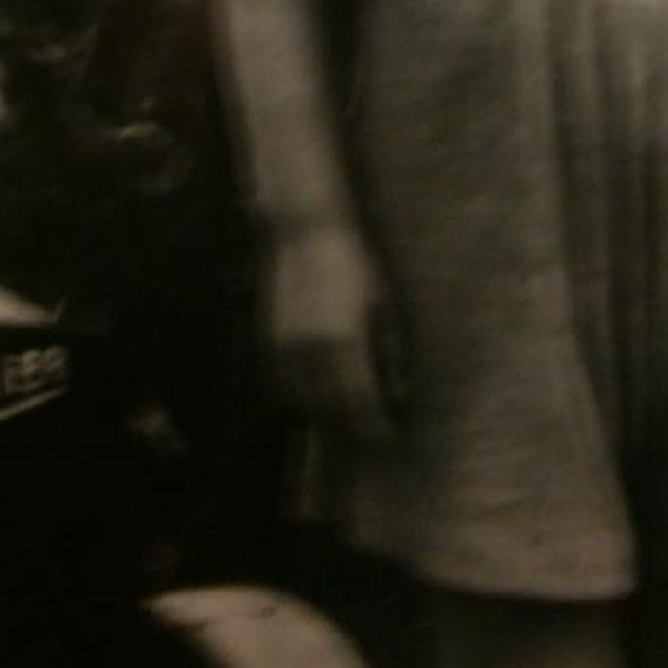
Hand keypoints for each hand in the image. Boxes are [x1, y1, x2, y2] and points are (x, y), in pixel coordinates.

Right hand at [263, 222, 403, 442]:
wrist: (305, 231)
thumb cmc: (354, 263)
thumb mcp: (383, 304)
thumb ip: (390, 353)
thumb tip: (398, 395)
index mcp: (346, 342)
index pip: (361, 403)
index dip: (375, 427)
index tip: (389, 436)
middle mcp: (313, 351)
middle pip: (332, 409)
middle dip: (352, 426)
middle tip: (371, 431)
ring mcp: (287, 348)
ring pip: (305, 402)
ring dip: (326, 414)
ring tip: (346, 416)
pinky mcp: (270, 341)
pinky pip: (283, 385)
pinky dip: (300, 397)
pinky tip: (317, 394)